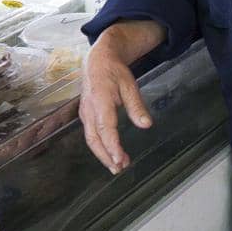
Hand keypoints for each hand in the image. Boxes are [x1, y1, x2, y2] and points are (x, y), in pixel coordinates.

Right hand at [78, 21, 163, 173]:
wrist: (97, 62)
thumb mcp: (130, 85)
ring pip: (91, 139)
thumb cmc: (114, 73)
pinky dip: (100, 146)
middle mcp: (89, 110)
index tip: (119, 158)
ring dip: (103, 154)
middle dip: (106, 156)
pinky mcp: (86, 115)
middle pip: (94, 139)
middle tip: (119, 169)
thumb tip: (146, 125)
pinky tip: (110, 153)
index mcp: (100, 101)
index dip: (112, 145)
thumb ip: (137, 106)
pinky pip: (91, 134)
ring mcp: (85, 113)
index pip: (105, 128)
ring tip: (116, 166)